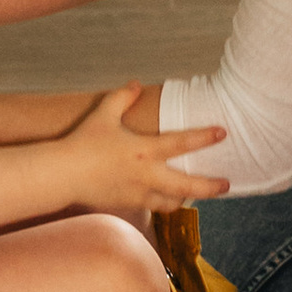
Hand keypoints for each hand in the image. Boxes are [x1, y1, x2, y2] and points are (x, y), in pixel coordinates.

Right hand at [57, 83, 227, 218]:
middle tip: (228, 184)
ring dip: (186, 197)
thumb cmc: (83, 143)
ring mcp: (138, 194)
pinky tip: (167, 198)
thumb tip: (136, 83)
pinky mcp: (129, 206)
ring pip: (172, 202)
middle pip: (187, 185)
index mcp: (144, 150)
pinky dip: (164, 203)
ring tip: (195, 192)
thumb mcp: (103, 114)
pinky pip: (154, 207)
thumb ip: (122, 96)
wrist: (63, 175)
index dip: (205, 137)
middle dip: (211, 186)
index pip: (182, 142)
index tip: (223, 132)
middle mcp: (146, 175)